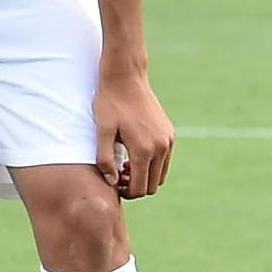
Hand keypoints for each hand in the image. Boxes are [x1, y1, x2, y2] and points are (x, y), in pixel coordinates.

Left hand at [93, 69, 175, 198]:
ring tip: (125, 166)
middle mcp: (162, 148)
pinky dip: (152, 164)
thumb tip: (112, 182)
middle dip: (136, 186)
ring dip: (145, 176)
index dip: (127, 193)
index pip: (141, 187)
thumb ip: (105, 159)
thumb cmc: (110, 104)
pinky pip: (164, 160)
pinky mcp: (170, 134)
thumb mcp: (101, 131)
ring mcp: (168, 141)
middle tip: (118, 176)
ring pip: (160, 174)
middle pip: (153, 185)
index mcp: (144, 150)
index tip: (114, 186)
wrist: (126, 78)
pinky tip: (134, 154)